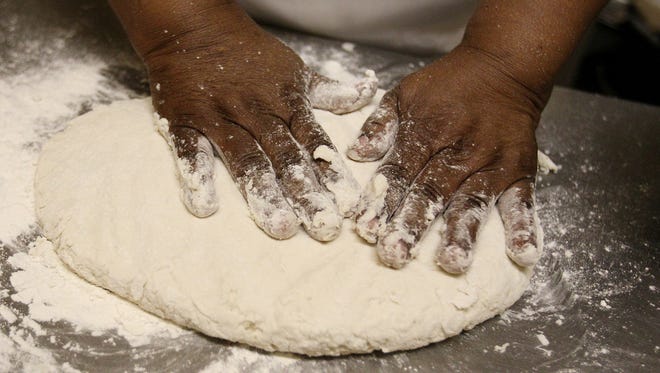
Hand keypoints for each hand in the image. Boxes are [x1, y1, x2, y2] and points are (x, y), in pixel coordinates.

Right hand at [142, 6, 376, 240]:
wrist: (195, 29)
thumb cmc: (249, 55)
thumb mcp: (294, 70)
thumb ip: (328, 91)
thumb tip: (366, 94)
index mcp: (287, 104)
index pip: (315, 142)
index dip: (332, 174)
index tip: (348, 205)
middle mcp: (257, 114)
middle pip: (286, 158)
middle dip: (307, 194)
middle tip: (324, 228)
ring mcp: (220, 118)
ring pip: (245, 160)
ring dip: (263, 194)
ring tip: (281, 226)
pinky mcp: (185, 122)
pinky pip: (189, 151)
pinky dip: (196, 177)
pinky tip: (206, 207)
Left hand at [348, 45, 548, 272]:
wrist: (503, 67)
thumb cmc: (448, 86)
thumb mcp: (404, 94)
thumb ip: (379, 124)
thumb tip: (356, 154)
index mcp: (425, 133)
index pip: (399, 173)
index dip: (382, 201)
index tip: (366, 229)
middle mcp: (458, 151)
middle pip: (431, 192)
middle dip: (412, 224)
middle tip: (395, 254)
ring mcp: (491, 163)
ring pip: (473, 201)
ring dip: (462, 233)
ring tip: (452, 262)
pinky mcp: (519, 171)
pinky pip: (523, 201)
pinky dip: (523, 227)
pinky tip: (521, 254)